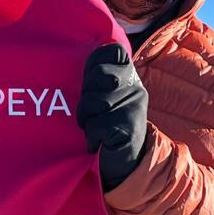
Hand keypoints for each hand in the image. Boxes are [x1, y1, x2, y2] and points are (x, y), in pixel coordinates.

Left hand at [76, 44, 147, 190]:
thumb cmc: (105, 126)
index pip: (113, 51)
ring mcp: (135, 107)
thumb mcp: (101, 95)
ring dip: (86, 119)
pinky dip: (92, 136)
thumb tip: (77, 52)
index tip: (91, 86)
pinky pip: (96, 125)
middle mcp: (136, 88)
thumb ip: (95, 77)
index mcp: (129, 76)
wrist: (125, 163)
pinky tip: (100, 141)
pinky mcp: (129, 129)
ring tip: (95, 127)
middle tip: (93, 113)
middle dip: (86, 98)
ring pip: (94, 101)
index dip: (94, 66)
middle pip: (99, 76)